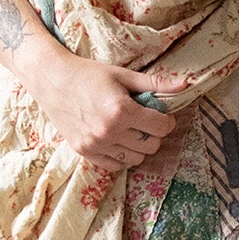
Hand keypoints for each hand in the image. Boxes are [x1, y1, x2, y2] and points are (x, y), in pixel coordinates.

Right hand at [25, 47, 175, 169]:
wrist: (52, 79)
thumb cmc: (89, 74)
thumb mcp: (123, 75)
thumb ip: (156, 84)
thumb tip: (186, 84)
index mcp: (122, 110)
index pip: (161, 127)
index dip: (166, 120)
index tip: (160, 114)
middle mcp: (109, 131)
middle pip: (151, 145)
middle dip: (154, 134)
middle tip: (146, 122)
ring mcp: (96, 145)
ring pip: (135, 158)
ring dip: (139, 146)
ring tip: (131, 130)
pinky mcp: (84, 152)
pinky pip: (115, 165)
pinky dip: (122, 155)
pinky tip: (118, 140)